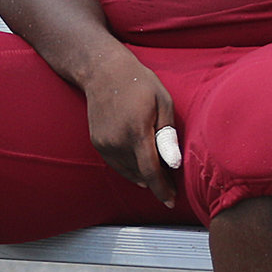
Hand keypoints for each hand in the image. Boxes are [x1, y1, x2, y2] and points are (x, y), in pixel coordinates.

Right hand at [81, 54, 178, 207]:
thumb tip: (173, 163)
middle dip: (156, 181)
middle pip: (140, 174)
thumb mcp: (163, 101)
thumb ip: (167, 134)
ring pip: (128, 172)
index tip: (170, 201)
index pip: (151, 170)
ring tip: (156, 171)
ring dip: (143, 176)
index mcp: (137, 130)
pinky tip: (139, 162)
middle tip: (170, 180)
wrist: (103, 71)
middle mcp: (117, 140)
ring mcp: (105, 143)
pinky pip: (116, 164)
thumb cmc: (139, 83)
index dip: (162, 188)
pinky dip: (129, 168)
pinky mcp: (97, 142)